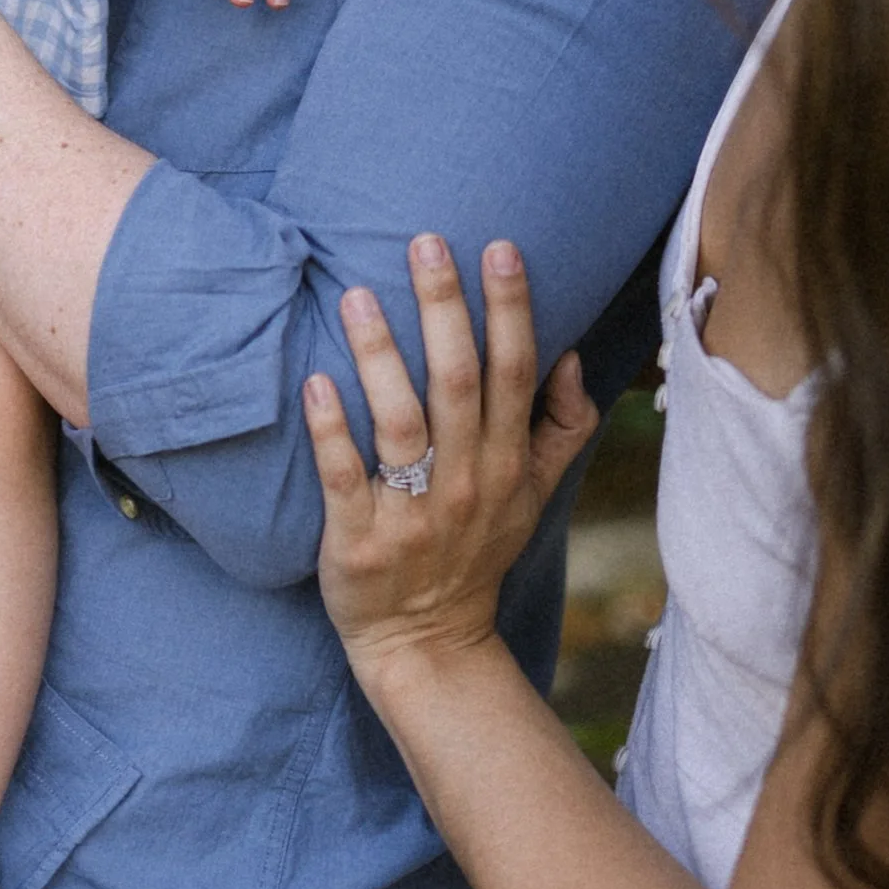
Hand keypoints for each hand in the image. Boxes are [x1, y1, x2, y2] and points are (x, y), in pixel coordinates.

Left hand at [304, 235, 598, 692]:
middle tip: (424, 241)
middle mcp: (464, 483)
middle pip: (458, 383)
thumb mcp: (533, 496)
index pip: (513, 374)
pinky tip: (315, 381)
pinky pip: (344, 479)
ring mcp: (411, 515)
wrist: (428, 646)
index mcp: (505, 464)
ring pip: (399, 423)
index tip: (498, 247)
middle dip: (443, 309)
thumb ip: (562, 428)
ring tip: (356, 294)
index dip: (510, 309)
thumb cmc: (475, 553)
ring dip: (379, 356)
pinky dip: (331, 431)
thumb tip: (573, 358)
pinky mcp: (358, 543)